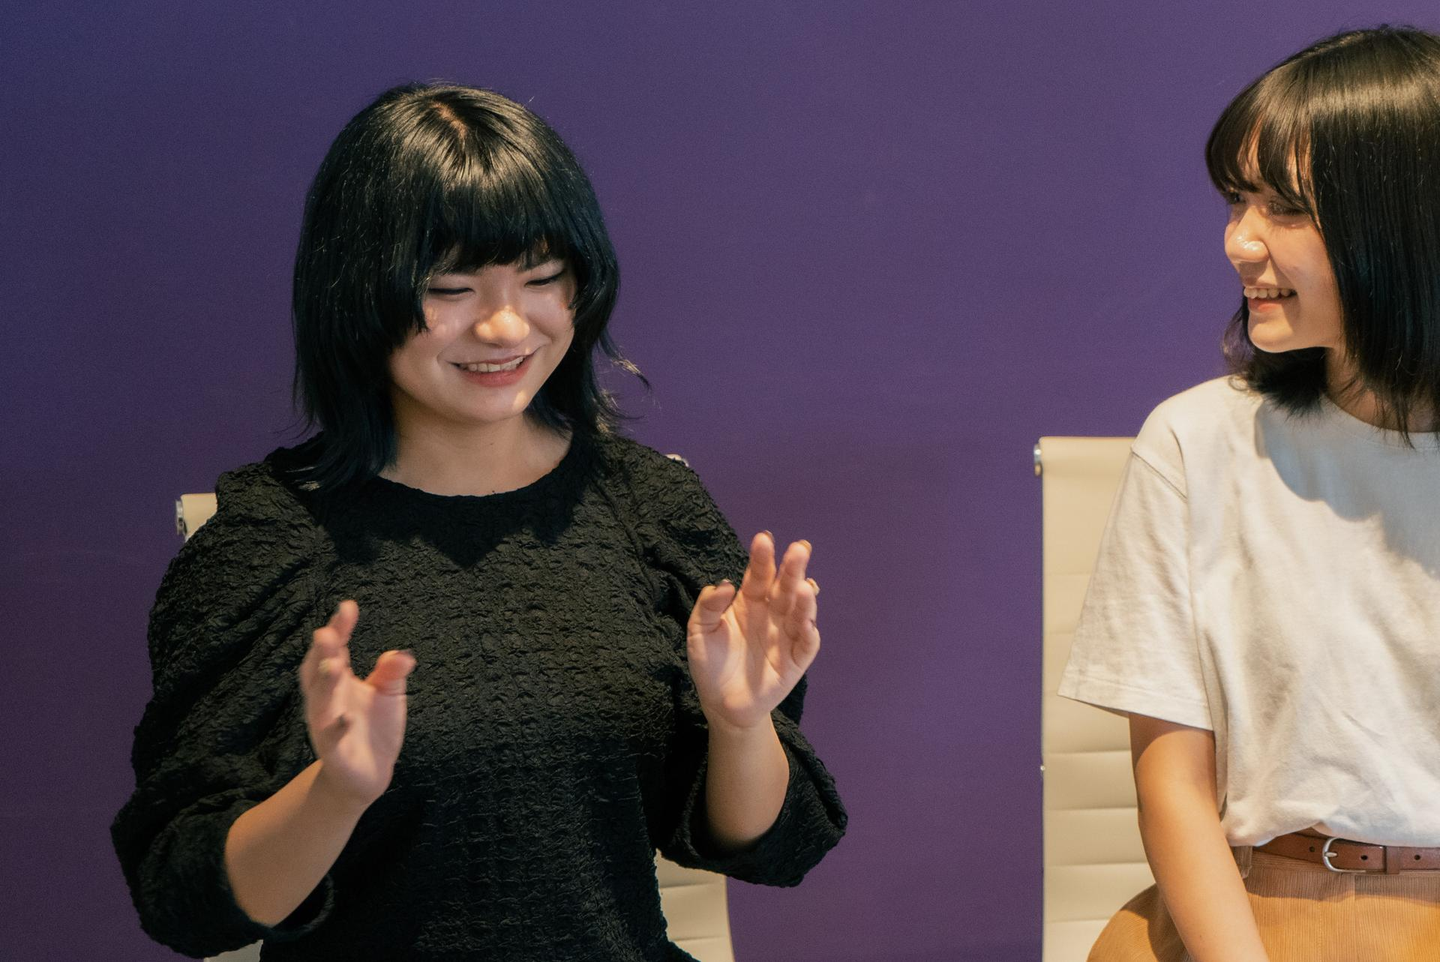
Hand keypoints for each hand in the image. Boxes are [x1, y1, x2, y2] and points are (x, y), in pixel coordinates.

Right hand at [299, 600, 416, 806]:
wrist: (370, 774)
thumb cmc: (374, 727)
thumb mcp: (389, 694)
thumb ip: (392, 673)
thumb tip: (402, 655)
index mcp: (338, 681)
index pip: (335, 650)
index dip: (339, 629)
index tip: (348, 607)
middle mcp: (327, 700)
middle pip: (318, 672)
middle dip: (322, 653)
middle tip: (327, 633)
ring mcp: (327, 726)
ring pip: (320, 703)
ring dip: (325, 684)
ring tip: (335, 665)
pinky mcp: (335, 753)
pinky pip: (332, 740)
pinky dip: (337, 729)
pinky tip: (346, 719)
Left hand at [686, 533, 819, 731]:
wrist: (720, 704)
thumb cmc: (710, 663)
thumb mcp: (698, 632)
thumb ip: (707, 606)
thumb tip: (725, 584)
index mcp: (749, 601)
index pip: (759, 575)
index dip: (762, 558)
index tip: (763, 539)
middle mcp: (772, 613)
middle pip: (785, 587)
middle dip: (793, 568)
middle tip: (799, 549)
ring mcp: (786, 636)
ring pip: (800, 612)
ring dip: (805, 599)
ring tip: (805, 586)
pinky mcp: (796, 660)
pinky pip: (807, 645)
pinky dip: (809, 633)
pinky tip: (807, 622)